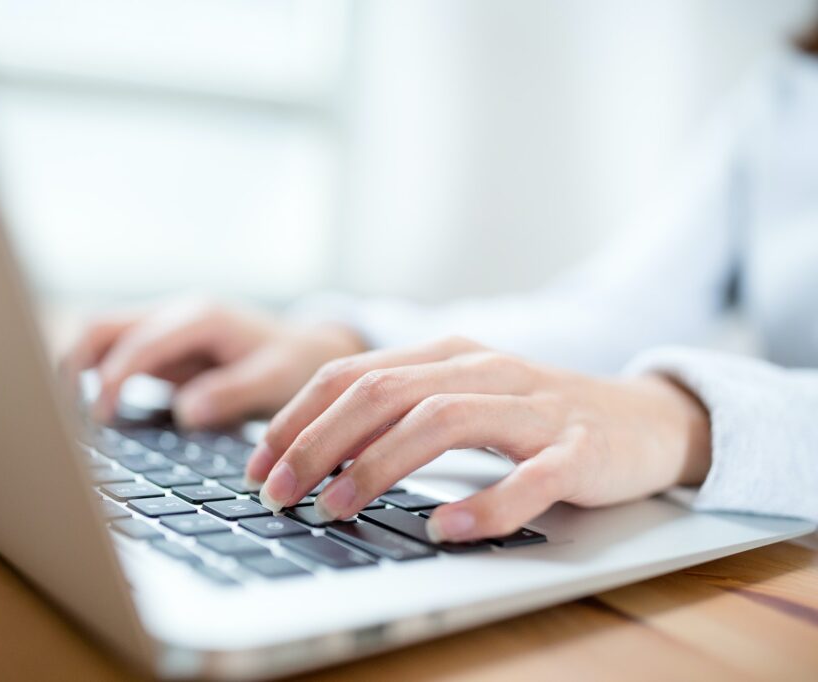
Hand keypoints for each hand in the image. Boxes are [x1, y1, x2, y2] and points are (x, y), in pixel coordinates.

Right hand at [60, 298, 366, 426]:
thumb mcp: (275, 380)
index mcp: (200, 318)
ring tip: (70, 415)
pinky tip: (95, 412)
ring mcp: (165, 328)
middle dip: (74, 363)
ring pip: (102, 336)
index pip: (137, 342)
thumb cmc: (294, 365)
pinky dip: (95, 376)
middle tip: (65, 414)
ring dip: (79, 368)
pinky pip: (116, 355)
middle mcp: (175, 314)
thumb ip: (231, 394)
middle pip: (103, 326)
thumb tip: (184, 410)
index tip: (99, 417)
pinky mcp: (162, 347)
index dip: (111, 377)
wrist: (308, 352)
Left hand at [245, 336, 711, 542]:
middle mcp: (482, 369)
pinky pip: (528, 477)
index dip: (295, 419)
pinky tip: (445, 529)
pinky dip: (483, 504)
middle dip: (317, 444)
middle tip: (279, 493)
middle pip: (381, 393)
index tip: (257, 466)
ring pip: (441, 421)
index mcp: (444, 354)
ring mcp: (532, 406)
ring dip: (378, 468)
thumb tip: (313, 453)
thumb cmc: (535, 415)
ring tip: (336, 509)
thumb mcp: (459, 400)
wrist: (645, 419)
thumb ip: (397, 414)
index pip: (350, 375)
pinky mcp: (576, 449)